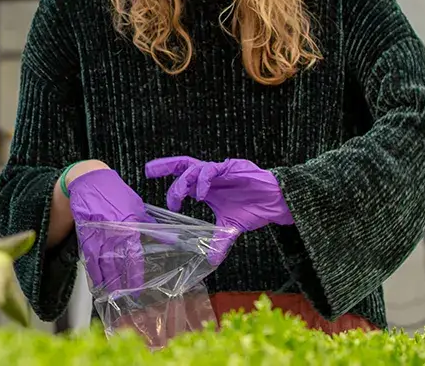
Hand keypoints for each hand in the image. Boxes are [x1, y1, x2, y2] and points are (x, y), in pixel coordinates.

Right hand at [66, 167, 153, 293]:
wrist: (89, 181)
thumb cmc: (115, 192)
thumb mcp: (137, 206)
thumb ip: (150, 225)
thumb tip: (170, 238)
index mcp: (128, 226)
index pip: (133, 257)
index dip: (134, 275)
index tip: (137, 288)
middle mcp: (112, 233)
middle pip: (116, 265)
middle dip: (120, 283)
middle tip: (125, 297)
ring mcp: (97, 234)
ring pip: (101, 264)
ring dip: (106, 282)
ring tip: (112, 295)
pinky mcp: (85, 235)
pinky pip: (89, 258)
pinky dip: (92, 272)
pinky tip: (96, 283)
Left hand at [144, 157, 292, 265]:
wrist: (276, 202)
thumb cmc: (254, 208)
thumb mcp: (231, 228)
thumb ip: (219, 241)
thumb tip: (211, 260)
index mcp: (208, 187)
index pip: (183, 178)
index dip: (169, 181)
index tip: (155, 188)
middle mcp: (211, 176)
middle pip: (183, 165)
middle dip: (165, 166)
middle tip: (149, 171)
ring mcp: (221, 170)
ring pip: (194, 168)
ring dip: (184, 181)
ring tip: (178, 197)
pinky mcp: (232, 167)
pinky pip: (212, 169)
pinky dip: (204, 180)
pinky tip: (201, 194)